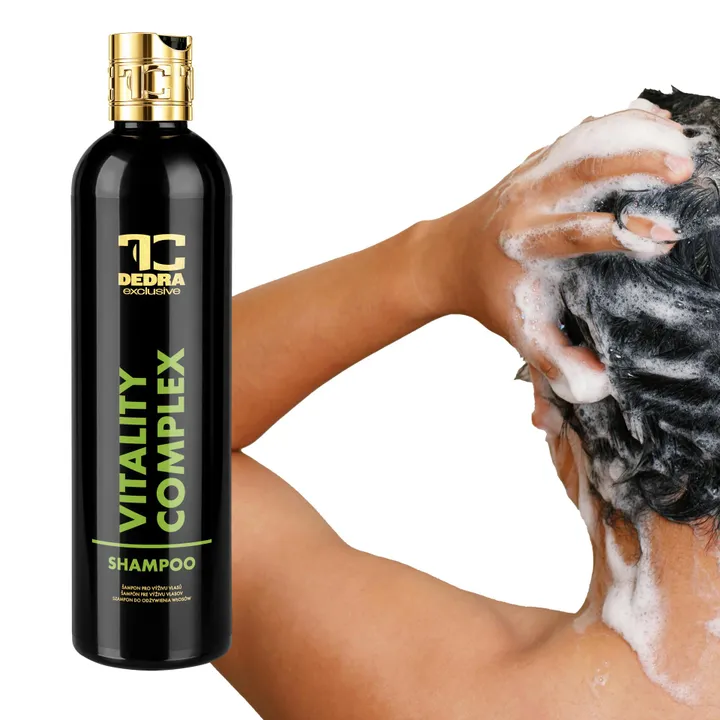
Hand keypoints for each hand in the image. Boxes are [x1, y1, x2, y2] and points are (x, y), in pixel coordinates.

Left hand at [417, 105, 694, 398]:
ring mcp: (529, 177)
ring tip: (679, 136)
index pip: (575, 234)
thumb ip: (554, 360)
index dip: (619, 234)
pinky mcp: (535, 162)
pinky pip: (577, 136)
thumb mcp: (518, 328)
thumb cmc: (488, 295)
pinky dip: (614, 125)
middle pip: (580, 173)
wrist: (445, 257)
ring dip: (630, 134)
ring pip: (581, 144)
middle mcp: (525, 204)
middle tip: (684, 166)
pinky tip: (653, 122)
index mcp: (524, 244)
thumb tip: (598, 386)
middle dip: (633, 165)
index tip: (664, 238)